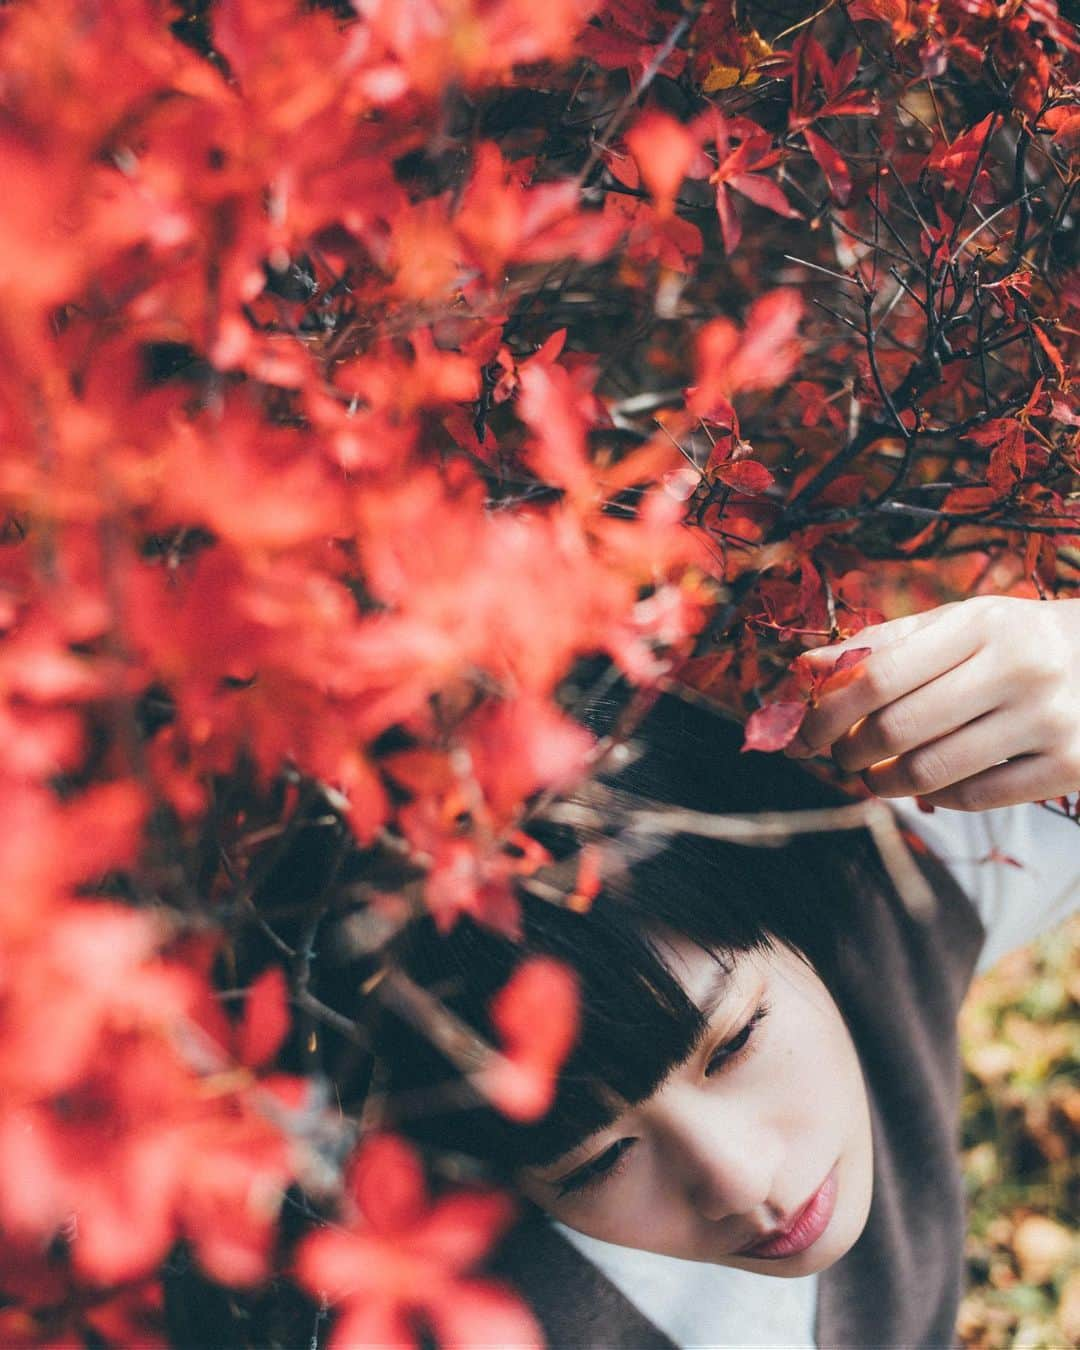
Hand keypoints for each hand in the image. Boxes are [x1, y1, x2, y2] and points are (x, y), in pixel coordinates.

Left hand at [784, 595, 1079, 810]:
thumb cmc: (1015, 640)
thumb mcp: (959, 624)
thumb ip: (883, 644)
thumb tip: (804, 665)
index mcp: (983, 624)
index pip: (879, 675)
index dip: (827, 711)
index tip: (802, 734)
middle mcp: (1019, 668)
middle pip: (898, 728)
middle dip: (850, 751)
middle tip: (839, 756)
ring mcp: (1049, 720)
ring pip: (931, 771)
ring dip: (883, 781)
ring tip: (873, 775)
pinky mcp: (1071, 766)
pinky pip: (975, 797)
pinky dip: (936, 797)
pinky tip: (929, 785)